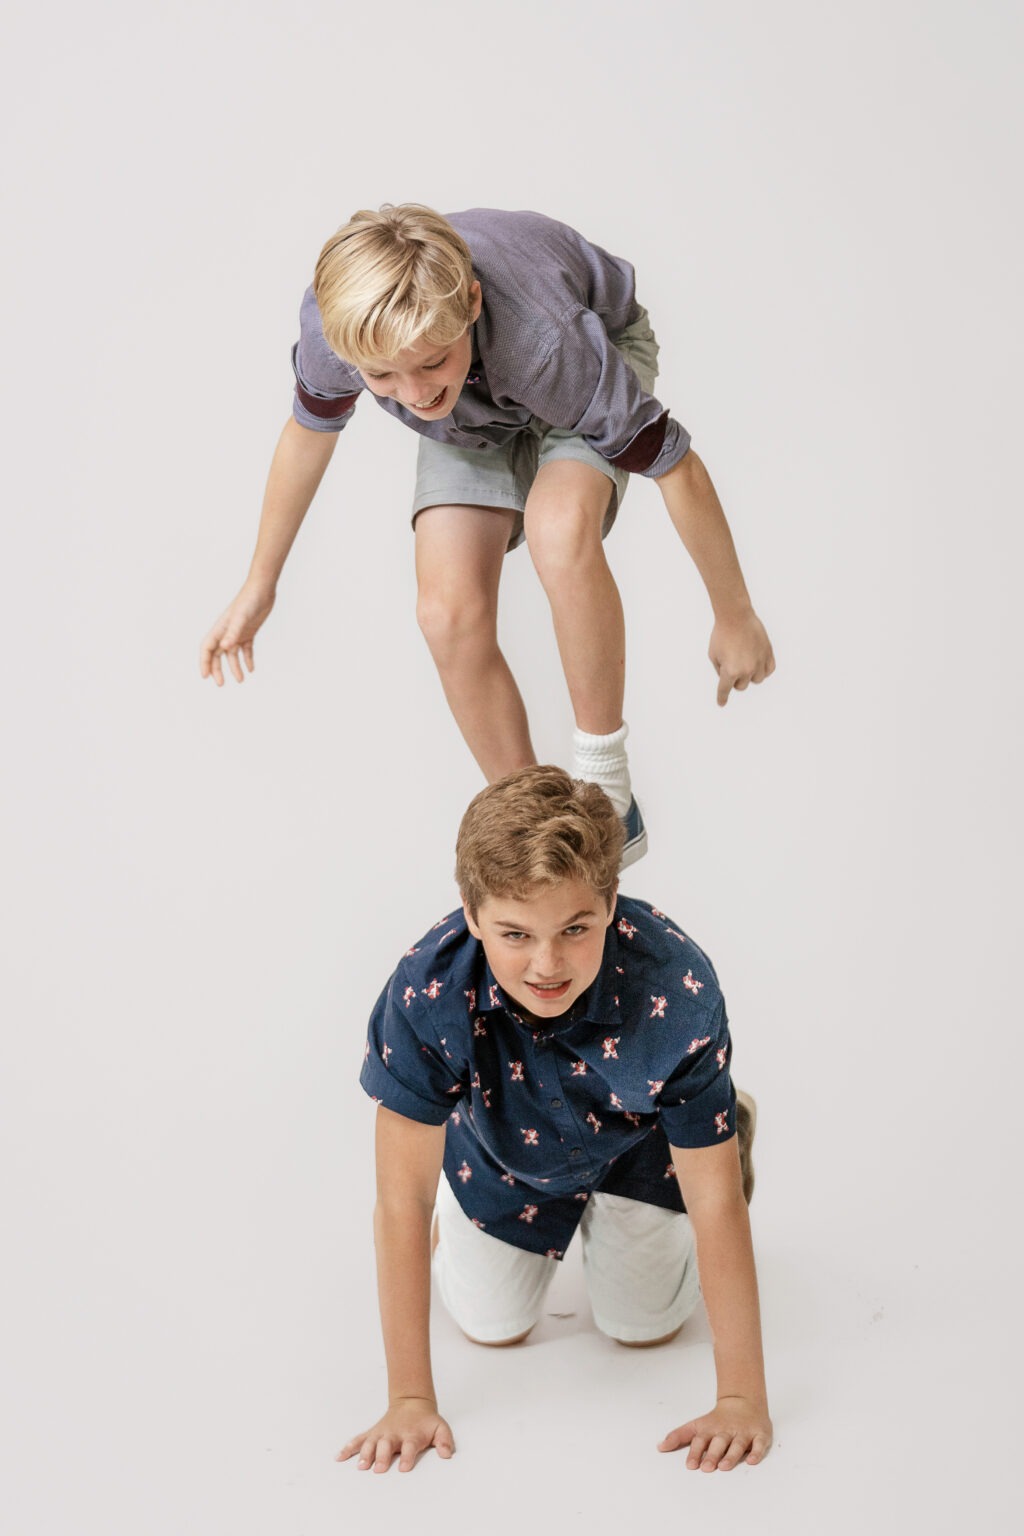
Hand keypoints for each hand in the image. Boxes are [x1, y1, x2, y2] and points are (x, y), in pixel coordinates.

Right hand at [199, 581, 275, 684]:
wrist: (262, 589)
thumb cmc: (249, 600)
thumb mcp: (241, 617)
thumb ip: (233, 632)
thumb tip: (225, 648)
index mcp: (220, 628)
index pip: (207, 649)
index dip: (204, 663)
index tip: (205, 676)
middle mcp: (226, 632)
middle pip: (216, 655)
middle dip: (217, 669)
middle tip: (221, 684)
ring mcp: (237, 632)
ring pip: (231, 654)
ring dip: (234, 667)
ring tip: (241, 680)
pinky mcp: (249, 632)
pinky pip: (246, 649)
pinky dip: (247, 659)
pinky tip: (251, 669)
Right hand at [337, 1398, 454, 1474]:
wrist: (412, 1403)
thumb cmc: (426, 1422)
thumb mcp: (440, 1428)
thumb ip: (445, 1441)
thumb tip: (447, 1454)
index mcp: (411, 1435)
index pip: (409, 1446)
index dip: (407, 1457)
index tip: (404, 1468)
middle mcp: (394, 1434)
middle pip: (386, 1445)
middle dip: (381, 1457)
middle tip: (378, 1469)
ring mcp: (381, 1434)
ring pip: (370, 1443)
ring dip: (365, 1454)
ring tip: (360, 1466)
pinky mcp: (372, 1433)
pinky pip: (358, 1440)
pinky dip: (348, 1447)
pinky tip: (339, 1457)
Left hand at [658, 1395, 771, 1470]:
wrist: (743, 1401)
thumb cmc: (717, 1420)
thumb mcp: (697, 1425)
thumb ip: (679, 1436)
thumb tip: (659, 1447)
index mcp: (710, 1429)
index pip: (701, 1440)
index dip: (695, 1452)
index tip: (690, 1465)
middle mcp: (726, 1430)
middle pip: (719, 1442)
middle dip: (712, 1455)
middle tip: (706, 1468)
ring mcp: (743, 1432)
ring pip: (737, 1444)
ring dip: (731, 1455)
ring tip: (724, 1467)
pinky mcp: (759, 1434)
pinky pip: (759, 1444)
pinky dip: (756, 1452)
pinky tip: (751, 1461)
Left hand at [708, 609, 775, 706]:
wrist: (736, 616)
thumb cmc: (721, 635)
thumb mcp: (713, 655)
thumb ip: (720, 670)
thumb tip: (729, 679)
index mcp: (730, 671)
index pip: (725, 690)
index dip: (722, 697)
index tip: (721, 703)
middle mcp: (746, 670)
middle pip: (741, 686)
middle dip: (735, 679)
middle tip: (731, 664)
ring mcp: (759, 662)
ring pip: (756, 680)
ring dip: (749, 676)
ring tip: (744, 662)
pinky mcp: (768, 654)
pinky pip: (769, 670)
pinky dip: (763, 670)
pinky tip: (758, 664)